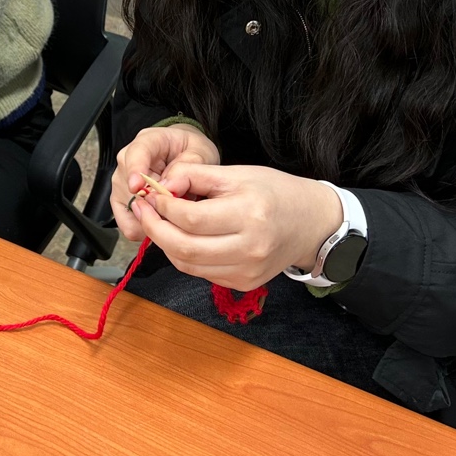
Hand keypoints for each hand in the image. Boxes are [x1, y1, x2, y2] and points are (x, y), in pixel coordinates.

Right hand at [110, 123, 220, 240]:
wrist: (186, 154)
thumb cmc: (191, 151)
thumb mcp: (200, 153)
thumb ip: (186, 168)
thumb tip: (168, 188)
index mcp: (148, 142)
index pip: (135, 153)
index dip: (134, 170)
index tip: (137, 186)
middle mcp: (129, 160)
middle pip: (128, 185)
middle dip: (152, 204)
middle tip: (177, 208)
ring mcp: (123, 181)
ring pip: (128, 207)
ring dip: (151, 216)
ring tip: (172, 213)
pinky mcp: (122, 201)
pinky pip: (127, 222)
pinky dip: (144, 228)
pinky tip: (161, 221)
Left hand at [131, 163, 342, 290]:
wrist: (312, 224)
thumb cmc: (275, 192)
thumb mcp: (238, 173)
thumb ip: (196, 175)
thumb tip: (161, 185)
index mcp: (249, 215)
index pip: (191, 219)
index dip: (163, 207)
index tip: (150, 194)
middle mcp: (249, 248)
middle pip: (184, 248)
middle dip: (155, 228)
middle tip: (142, 210)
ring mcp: (247, 271)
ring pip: (188, 265)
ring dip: (166, 244)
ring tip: (158, 222)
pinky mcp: (244, 283)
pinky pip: (202, 272)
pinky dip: (185, 256)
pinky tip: (182, 237)